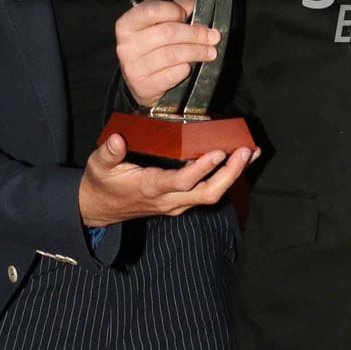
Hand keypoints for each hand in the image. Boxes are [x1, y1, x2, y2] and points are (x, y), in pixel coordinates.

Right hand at [78, 132, 254, 226]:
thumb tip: (118, 140)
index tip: (218, 152)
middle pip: (207, 192)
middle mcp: (169, 200)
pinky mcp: (182, 202)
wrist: (101, 209)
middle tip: (246, 151)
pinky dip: (226, 177)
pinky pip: (208, 191)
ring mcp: (177, 203)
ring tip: (252, 152)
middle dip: (230, 174)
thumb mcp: (99, 165)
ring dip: (234, 175)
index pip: (181, 181)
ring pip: (212, 194)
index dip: (201, 169)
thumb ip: (109, 153)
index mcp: (150, 188)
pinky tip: (239, 160)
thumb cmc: (102, 183)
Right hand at [116, 0, 219, 107]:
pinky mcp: (144, 85)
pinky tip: (189, 66)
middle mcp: (126, 45)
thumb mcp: (160, 24)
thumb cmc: (153, 47)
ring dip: (196, 52)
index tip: (190, 13)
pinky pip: (172, 74)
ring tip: (210, 52)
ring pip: (172, 54)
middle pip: (167, 33)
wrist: (141, 82)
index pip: (152, 10)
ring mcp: (133, 67)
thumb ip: (177, 4)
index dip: (176, 10)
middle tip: (213, 36)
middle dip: (195, 34)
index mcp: (128, 24)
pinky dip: (185, 69)